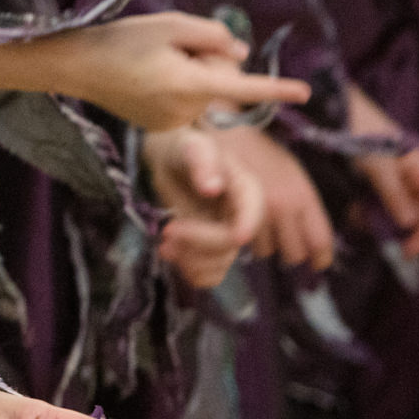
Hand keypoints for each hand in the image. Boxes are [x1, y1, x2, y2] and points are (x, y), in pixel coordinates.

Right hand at [15, 12, 308, 131]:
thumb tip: (240, 53)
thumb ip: (214, 36)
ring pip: (203, 91)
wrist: (76, 66)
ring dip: (190, 73)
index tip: (305, 93)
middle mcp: (187, 111)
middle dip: (209, 61)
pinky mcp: (160, 126)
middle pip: (221, 81)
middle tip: (171, 46)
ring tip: (151, 61)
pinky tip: (145, 76)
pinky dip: (176, 87)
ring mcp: (173, 123)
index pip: (244, 87)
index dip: (277, 89)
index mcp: (192, 85)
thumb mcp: (171, 25)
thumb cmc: (122, 40)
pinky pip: (186, 102)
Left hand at [143, 127, 264, 288]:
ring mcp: (227, 233)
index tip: (238, 236)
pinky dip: (193, 272)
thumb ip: (202, 161)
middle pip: (230, 242)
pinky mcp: (213, 246)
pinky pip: (213, 272)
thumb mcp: (191, 146)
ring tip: (164, 246)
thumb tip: (212, 187)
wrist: (169, 160)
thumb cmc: (183, 147)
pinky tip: (174, 257)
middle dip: (198, 243)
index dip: (249, 224)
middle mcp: (241, 214)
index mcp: (244, 187)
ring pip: (220, 262)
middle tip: (166, 233)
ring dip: (191, 261)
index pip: (254, 209)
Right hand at [211, 124, 333, 271]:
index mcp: (303, 196)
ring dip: (267, 246)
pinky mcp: (231, 214)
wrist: (226, 134)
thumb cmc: (263, 153)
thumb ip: (305, 206)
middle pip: (294, 253)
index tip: (318, 262)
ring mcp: (255, 212)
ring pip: (267, 251)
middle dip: (291, 252)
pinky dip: (246, 240)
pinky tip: (243, 226)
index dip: (320, 257)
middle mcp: (282, 207)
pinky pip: (244, 243)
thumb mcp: (294, 174)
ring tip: (262, 232)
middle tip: (286, 245)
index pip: (320, 241)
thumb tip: (315, 240)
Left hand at [346, 86, 418, 257]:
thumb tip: (410, 223)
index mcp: (417, 163)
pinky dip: (376, 210)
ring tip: (390, 240)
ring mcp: (390, 170)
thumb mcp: (376, 162)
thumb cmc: (356, 128)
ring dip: (398, 223)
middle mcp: (408, 168)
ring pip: (403, 204)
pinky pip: (381, 197)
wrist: (330, 105)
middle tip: (407, 252)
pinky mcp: (371, 171)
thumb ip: (393, 192)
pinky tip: (365, 220)